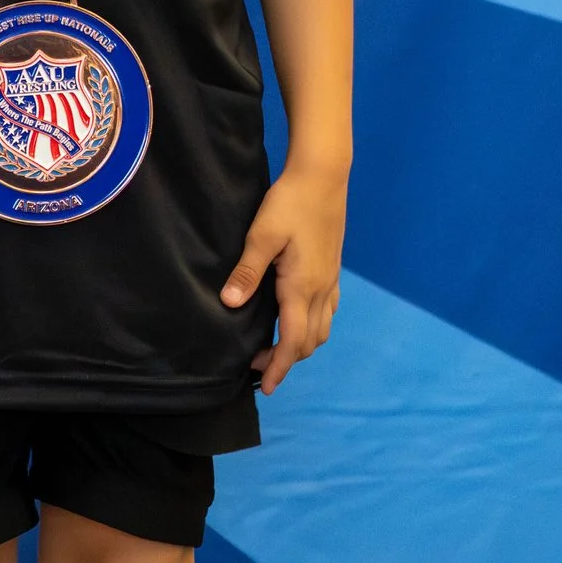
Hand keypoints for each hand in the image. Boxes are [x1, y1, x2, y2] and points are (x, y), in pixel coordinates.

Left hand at [220, 162, 346, 391]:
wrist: (324, 175)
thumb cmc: (290, 202)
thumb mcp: (262, 235)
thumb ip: (247, 272)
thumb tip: (229, 303)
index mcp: (303, 287)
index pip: (292, 341)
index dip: (279, 367)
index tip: (265, 387)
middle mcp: (322, 289)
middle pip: (309, 341)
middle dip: (287, 359)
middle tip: (257, 366)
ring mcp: (331, 279)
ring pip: (322, 327)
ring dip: (301, 344)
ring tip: (275, 347)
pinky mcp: (332, 268)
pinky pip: (328, 309)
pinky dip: (313, 325)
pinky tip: (298, 317)